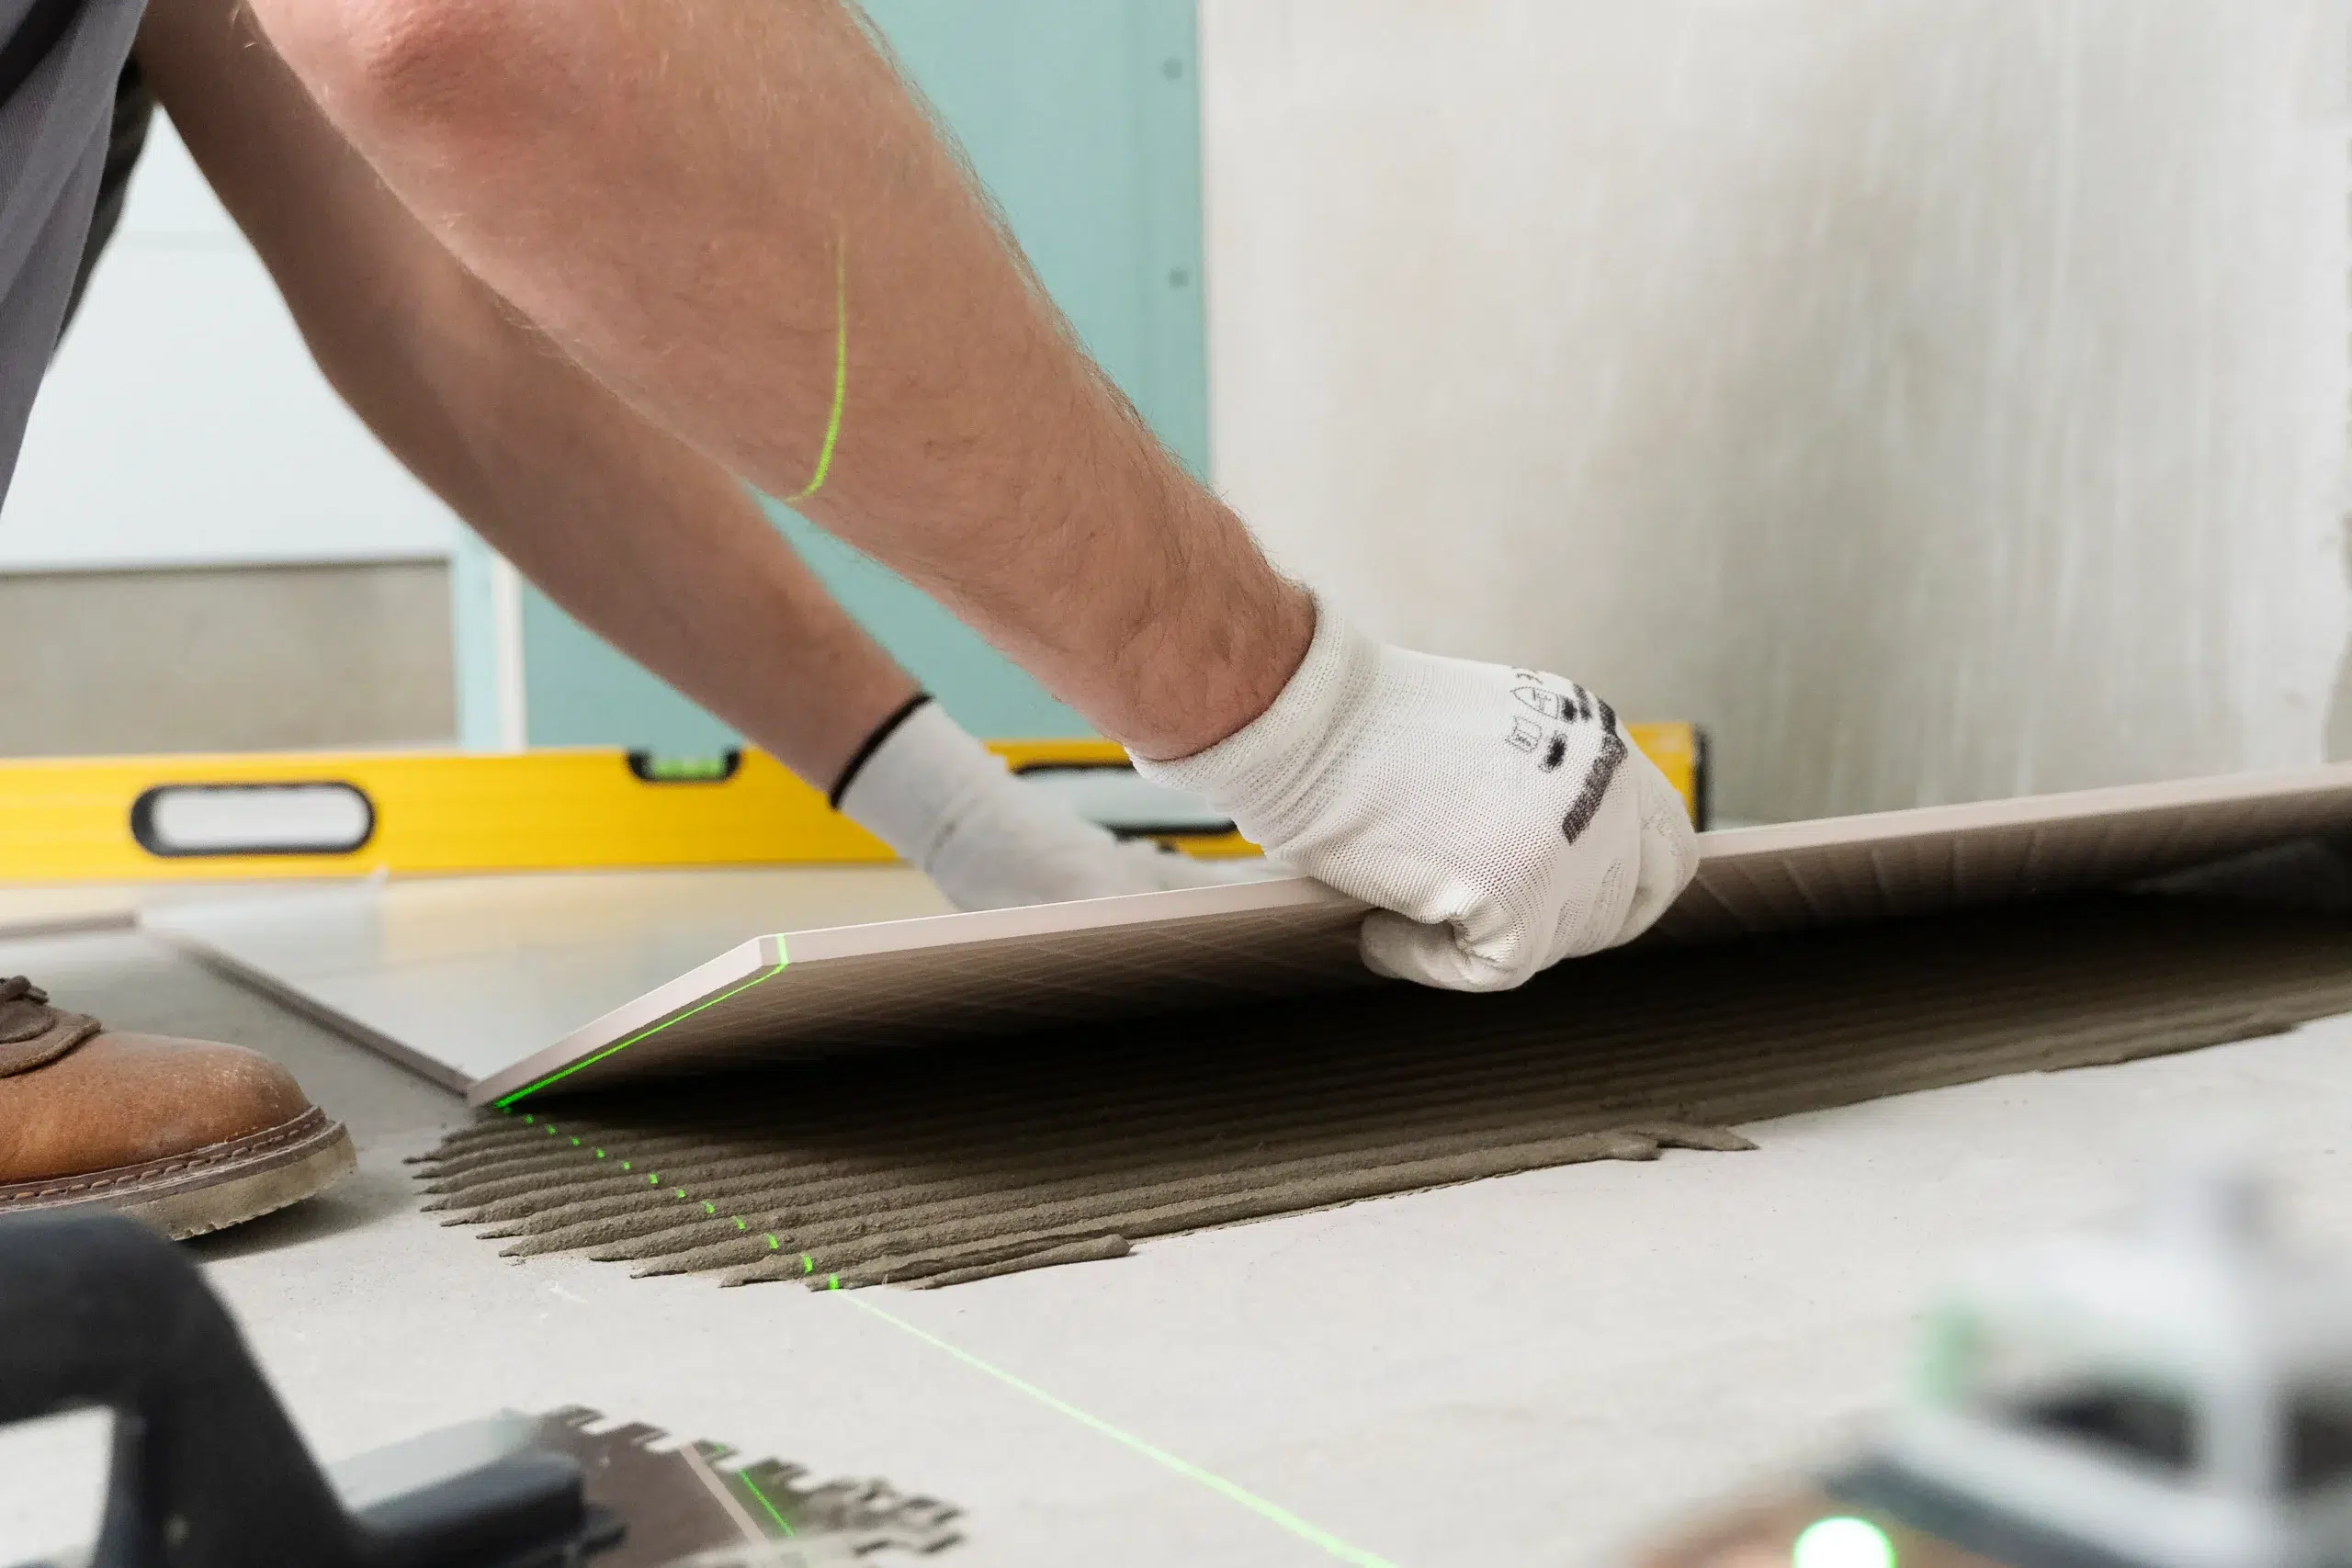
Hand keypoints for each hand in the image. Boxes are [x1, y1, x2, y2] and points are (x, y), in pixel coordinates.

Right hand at [1133, 601, 1697, 990]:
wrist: (1303, 716)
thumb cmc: (1357, 728)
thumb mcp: (1485, 742)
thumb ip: (1534, 797)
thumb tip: (1544, 878)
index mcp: (1595, 741)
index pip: (1667, 846)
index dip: (1622, 894)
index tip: (1562, 911)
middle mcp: (1602, 786)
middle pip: (1622, 909)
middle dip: (1550, 929)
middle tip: (1468, 920)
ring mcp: (1570, 841)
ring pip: (1555, 943)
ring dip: (1476, 939)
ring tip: (1395, 905)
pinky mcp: (1522, 892)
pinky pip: (1489, 969)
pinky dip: (1427, 961)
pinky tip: (1380, 928)